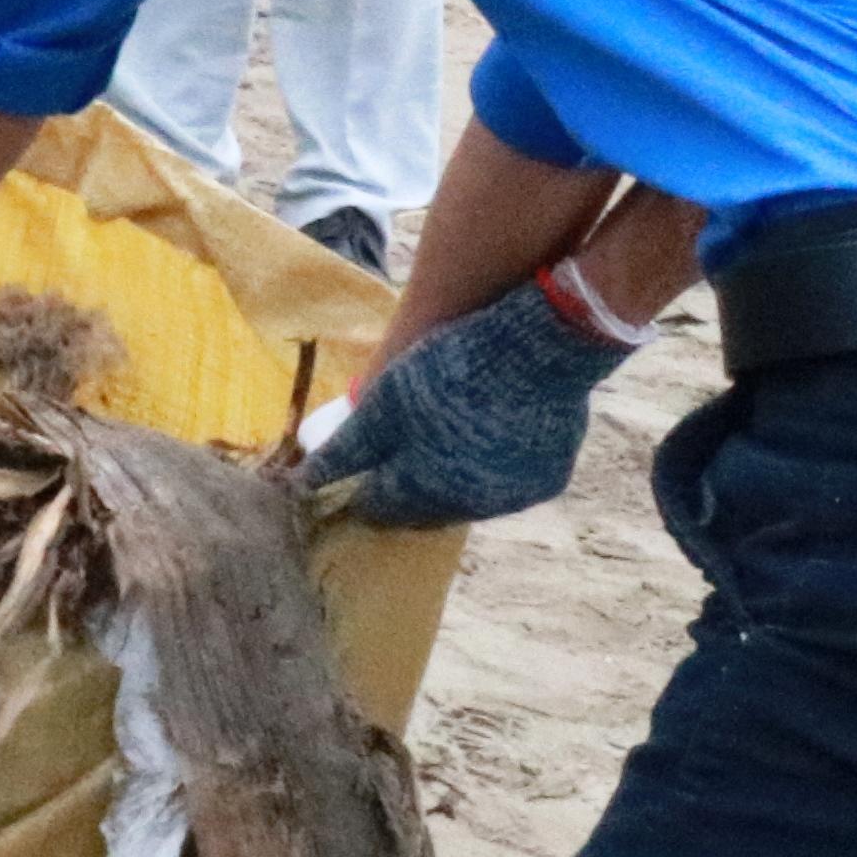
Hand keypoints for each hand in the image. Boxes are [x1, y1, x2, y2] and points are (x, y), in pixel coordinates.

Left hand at [303, 263, 645, 524]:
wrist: (538, 349)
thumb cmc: (449, 371)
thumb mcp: (383, 404)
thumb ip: (348, 450)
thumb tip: (306, 482)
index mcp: (428, 493)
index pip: (382, 507)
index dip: (362, 489)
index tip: (353, 473)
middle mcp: (472, 507)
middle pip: (425, 507)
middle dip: (404, 489)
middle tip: (392, 461)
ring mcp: (517, 497)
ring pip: (469, 500)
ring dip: (450, 482)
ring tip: (436, 449)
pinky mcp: (550, 480)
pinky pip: (510, 484)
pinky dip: (491, 470)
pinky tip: (483, 442)